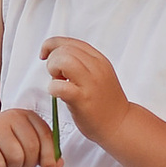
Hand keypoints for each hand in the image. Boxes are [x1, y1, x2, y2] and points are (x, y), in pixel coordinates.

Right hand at [0, 104, 60, 166]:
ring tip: (6, 160)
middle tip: (21, 164)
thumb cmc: (5, 147)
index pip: (46, 136)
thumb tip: (58, 165)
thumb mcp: (28, 147)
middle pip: (32, 148)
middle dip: (29, 163)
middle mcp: (11, 116)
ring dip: (13, 166)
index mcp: (27, 115)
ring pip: (16, 157)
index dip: (49, 157)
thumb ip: (46, 153)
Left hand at [40, 35, 129, 149]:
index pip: (71, 42)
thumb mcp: (97, 74)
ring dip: (53, 69)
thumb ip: (82, 63)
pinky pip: (60, 86)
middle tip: (56, 75)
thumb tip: (58, 56)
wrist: (119, 124)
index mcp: (99, 60)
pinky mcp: (83, 99)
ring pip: (63, 61)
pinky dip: (53, 87)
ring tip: (58, 81)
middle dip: (52, 59)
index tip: (46, 54)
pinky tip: (58, 93)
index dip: (53, 44)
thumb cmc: (104, 103)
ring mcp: (90, 83)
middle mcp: (96, 68)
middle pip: (65, 49)